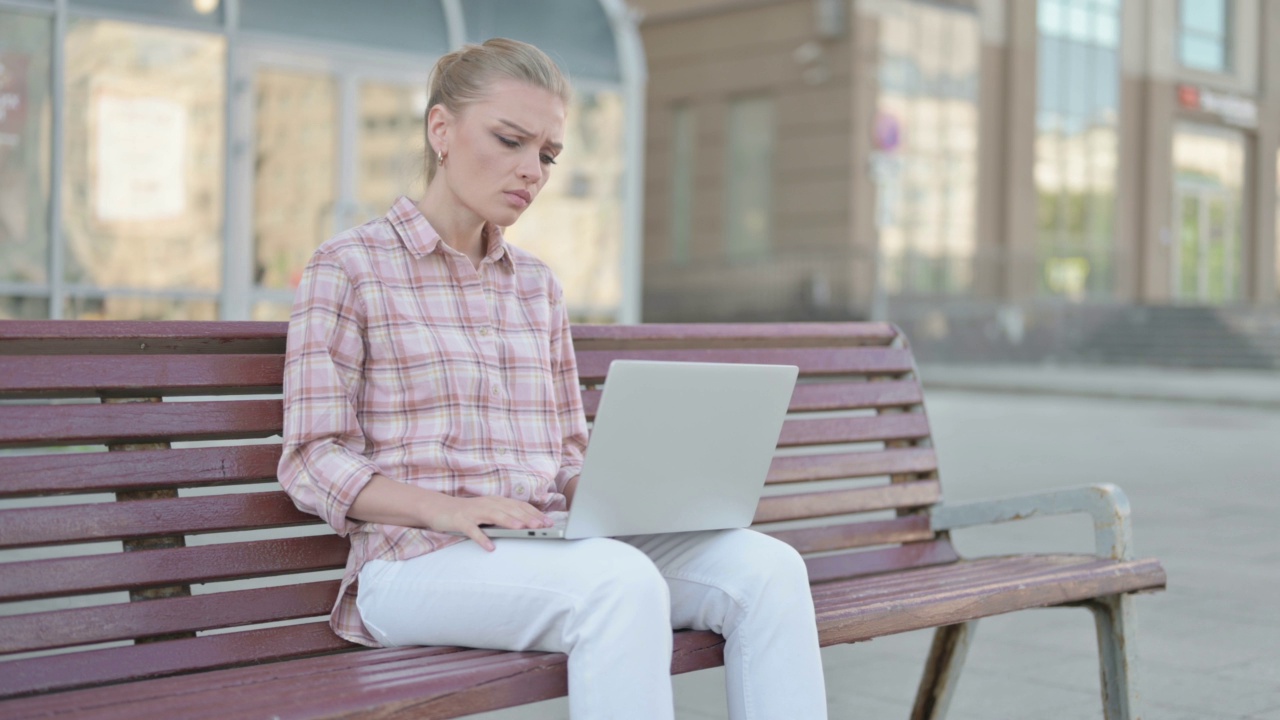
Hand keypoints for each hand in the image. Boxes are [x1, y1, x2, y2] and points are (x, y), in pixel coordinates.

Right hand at [427, 495, 552, 551]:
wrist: (439, 508)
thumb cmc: (467, 513)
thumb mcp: (488, 512)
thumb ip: (504, 516)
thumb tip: (527, 525)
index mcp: (496, 501)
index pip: (519, 506)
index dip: (534, 513)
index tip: (548, 522)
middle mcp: (487, 504)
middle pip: (510, 509)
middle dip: (527, 517)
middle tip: (542, 525)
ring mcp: (474, 512)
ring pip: (494, 515)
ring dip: (509, 522)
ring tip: (522, 529)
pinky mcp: (461, 520)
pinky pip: (473, 530)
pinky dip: (482, 539)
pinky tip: (490, 547)